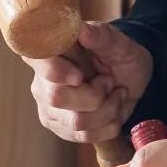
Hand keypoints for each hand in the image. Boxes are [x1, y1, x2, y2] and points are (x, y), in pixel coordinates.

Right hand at [29, 21, 151, 146]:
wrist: (130, 80)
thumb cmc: (121, 56)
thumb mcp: (119, 43)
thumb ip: (101, 36)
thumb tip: (81, 30)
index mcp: (51, 52)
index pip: (36, 59)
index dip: (55, 71)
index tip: (78, 76)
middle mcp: (42, 80)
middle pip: (57, 97)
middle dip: (95, 94)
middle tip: (108, 81)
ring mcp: (48, 107)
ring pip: (76, 122)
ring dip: (107, 111)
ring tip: (115, 95)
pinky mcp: (60, 127)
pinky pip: (84, 136)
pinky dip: (107, 126)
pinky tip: (113, 111)